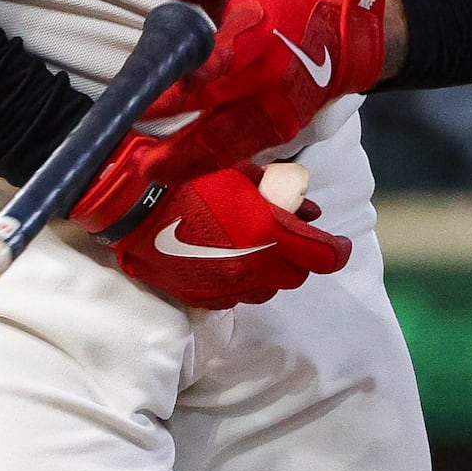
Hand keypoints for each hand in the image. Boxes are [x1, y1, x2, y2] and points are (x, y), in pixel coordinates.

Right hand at [72, 148, 348, 307]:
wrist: (133, 206)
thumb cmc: (188, 179)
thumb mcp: (240, 172)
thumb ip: (278, 189)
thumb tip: (306, 204)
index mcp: (269, 233)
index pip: (325, 256)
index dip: (338, 250)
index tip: (338, 243)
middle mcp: (254, 268)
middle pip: (297, 275)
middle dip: (299, 256)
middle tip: (287, 235)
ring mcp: (227, 288)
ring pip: (268, 290)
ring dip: (271, 271)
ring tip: (255, 247)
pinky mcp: (203, 298)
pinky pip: (236, 297)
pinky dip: (241, 281)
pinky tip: (226, 260)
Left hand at [135, 0, 389, 179]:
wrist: (338, 39)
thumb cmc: (280, 7)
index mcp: (258, 35)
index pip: (227, 56)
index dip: (203, 73)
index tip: (170, 87)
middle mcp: (268, 78)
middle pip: (218, 110)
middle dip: (178, 134)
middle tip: (139, 153)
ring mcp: (276, 110)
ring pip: (228, 142)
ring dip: (188, 161)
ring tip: (153, 171)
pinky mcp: (281, 131)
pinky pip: (240, 152)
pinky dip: (209, 164)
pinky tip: (179, 172)